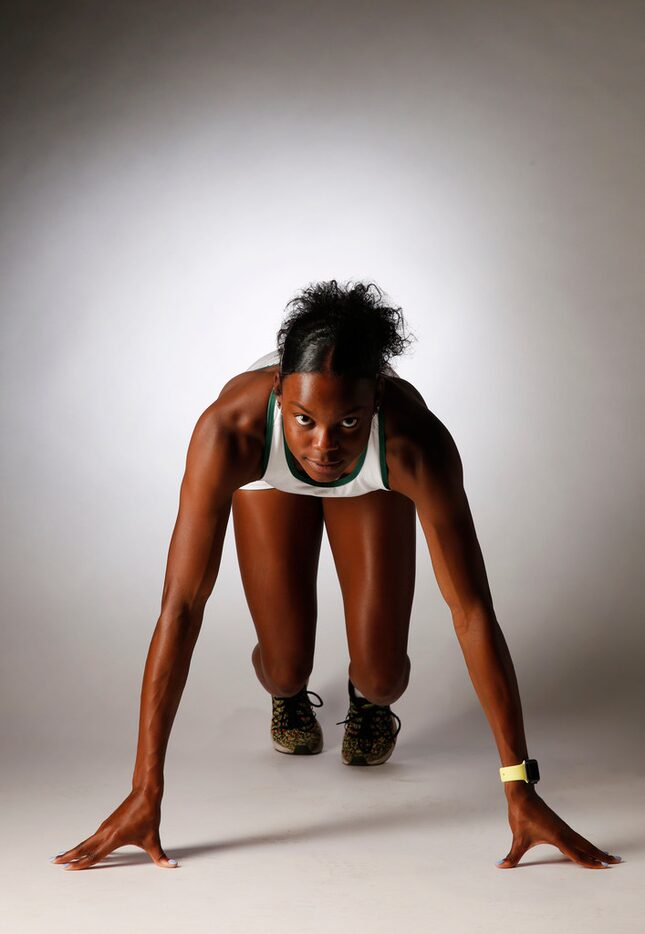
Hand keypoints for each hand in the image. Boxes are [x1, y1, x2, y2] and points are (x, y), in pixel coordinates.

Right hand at [51, 789, 177, 870]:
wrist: (145, 792)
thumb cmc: (148, 814)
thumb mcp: (153, 838)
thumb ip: (160, 855)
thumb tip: (171, 865)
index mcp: (114, 837)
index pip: (95, 854)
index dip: (82, 863)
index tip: (68, 868)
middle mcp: (106, 832)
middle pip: (84, 847)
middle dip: (69, 855)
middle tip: (53, 861)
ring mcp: (106, 826)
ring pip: (87, 841)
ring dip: (74, 849)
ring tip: (61, 856)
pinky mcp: (108, 823)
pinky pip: (93, 837)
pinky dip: (84, 843)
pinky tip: (81, 848)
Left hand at [497, 785, 622, 869]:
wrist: (522, 794)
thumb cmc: (521, 815)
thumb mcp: (517, 838)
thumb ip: (512, 855)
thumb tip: (501, 865)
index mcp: (557, 837)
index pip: (576, 853)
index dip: (589, 862)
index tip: (603, 867)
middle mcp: (563, 832)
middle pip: (586, 846)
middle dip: (600, 855)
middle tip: (615, 861)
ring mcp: (562, 827)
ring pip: (582, 841)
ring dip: (594, 849)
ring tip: (606, 856)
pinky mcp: (559, 825)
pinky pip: (576, 837)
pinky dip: (585, 843)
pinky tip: (586, 847)